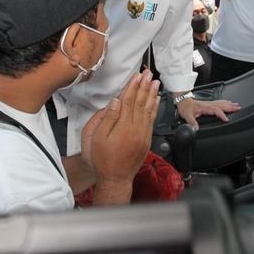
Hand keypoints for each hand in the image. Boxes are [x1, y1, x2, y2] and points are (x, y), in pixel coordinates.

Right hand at [91, 71, 159, 194]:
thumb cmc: (102, 159)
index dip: (133, 87)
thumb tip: (115, 101)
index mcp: (123, 126)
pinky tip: (156, 101)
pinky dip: (155, 108)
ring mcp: (143, 135)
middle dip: (145, 86)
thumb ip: (107, 118)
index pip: (129, 101)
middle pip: (141, 102)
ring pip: (149, 110)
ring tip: (155, 82)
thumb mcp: (96, 138)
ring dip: (152, 94)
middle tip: (148, 74)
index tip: (136, 76)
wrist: (115, 179)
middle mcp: (136, 129)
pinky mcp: (146, 140)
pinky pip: (152, 120)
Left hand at [176, 97, 240, 128]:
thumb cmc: (185, 107)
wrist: (182, 100)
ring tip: (237, 105)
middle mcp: (208, 104)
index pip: (216, 110)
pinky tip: (228, 103)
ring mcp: (209, 103)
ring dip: (229, 104)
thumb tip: (196, 128)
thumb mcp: (186, 115)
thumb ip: (192, 122)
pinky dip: (225, 102)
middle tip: (238, 108)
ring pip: (221, 103)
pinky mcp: (208, 103)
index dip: (221, 114)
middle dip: (230, 107)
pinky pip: (219, 102)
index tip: (226, 119)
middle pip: (221, 105)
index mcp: (204, 107)